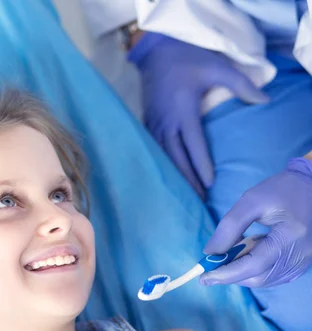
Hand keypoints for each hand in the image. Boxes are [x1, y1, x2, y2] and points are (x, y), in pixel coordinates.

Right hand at [128, 33, 268, 196]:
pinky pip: (153, 147)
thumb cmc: (188, 59)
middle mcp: (167, 121)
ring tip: (182, 191)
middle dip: (187, 178)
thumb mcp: (218, 68)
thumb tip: (264, 101)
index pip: (194, 145)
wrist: (156, 51)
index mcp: (183, 111)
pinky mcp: (147, 121)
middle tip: (197, 198)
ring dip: (173, 174)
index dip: (201, 165)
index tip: (209, 183)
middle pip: (176, 157)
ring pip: (163, 155)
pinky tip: (165, 172)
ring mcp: (154, 122)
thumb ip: (242, 85)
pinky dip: (160, 162)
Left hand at [200, 158, 311, 287]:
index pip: (254, 265)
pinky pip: (274, 276)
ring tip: (227, 259)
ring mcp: (303, 261)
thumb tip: (210, 253)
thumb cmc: (280, 190)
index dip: (227, 273)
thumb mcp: (250, 202)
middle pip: (259, 277)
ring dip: (242, 275)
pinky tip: (245, 258)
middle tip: (210, 268)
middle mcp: (301, 255)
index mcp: (290, 237)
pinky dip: (255, 272)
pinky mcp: (302, 263)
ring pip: (266, 280)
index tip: (204, 277)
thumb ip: (229, 227)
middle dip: (231, 276)